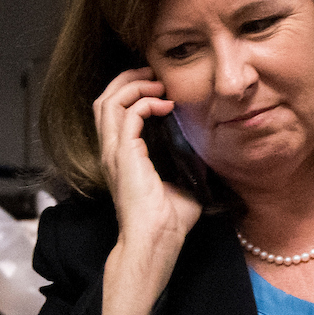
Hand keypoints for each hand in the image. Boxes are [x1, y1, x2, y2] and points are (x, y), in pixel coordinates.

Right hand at [93, 68, 202, 314]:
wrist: (157, 240)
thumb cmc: (169, 221)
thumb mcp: (184, 181)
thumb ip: (189, 162)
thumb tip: (209, 148)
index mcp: (121, 156)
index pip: (113, 111)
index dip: (131, 91)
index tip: (158, 85)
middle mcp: (112, 150)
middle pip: (104, 99)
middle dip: (127, 79)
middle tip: (153, 73)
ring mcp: (114, 152)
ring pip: (109, 101)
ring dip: (134, 85)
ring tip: (157, 83)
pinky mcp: (123, 154)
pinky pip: (127, 114)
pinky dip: (144, 101)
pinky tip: (165, 104)